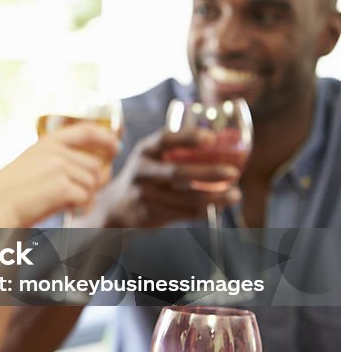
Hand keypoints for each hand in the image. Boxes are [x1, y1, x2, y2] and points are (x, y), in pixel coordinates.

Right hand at [0, 123, 119, 227]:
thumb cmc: (13, 192)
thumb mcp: (35, 166)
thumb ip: (64, 163)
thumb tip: (102, 171)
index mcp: (47, 143)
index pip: (86, 130)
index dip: (106, 137)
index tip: (115, 146)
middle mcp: (54, 151)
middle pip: (96, 165)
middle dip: (96, 182)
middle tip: (84, 195)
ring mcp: (58, 167)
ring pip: (93, 182)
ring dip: (88, 197)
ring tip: (72, 205)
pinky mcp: (61, 186)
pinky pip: (86, 197)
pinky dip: (82, 207)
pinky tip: (70, 211)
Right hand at [92, 129, 240, 227]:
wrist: (117, 205)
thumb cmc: (148, 175)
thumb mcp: (156, 155)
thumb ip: (184, 148)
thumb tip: (231, 138)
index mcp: (145, 150)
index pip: (165, 139)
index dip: (188, 138)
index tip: (211, 138)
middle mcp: (142, 171)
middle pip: (177, 172)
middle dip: (208, 172)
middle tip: (233, 172)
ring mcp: (143, 194)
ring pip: (184, 198)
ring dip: (214, 197)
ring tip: (234, 195)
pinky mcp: (149, 214)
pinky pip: (183, 214)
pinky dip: (204, 211)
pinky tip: (219, 206)